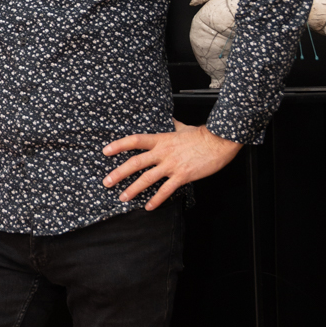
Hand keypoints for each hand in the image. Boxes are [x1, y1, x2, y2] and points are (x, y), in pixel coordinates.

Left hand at [102, 120, 241, 209]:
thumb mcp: (183, 127)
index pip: (135, 141)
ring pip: (147, 178)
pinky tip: (148, 207)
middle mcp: (163, 153)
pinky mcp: (182, 176)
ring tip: (122, 197)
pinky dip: (156, 200)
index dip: (119, 145)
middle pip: (135, 162)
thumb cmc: (202, 135)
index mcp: (161, 140)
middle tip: (106, 182)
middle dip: (119, 173)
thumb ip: (173, 125)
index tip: (105, 151)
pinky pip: (166, 190)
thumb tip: (169, 119)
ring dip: (133, 189)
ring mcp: (172, 165)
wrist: (219, 142)